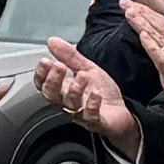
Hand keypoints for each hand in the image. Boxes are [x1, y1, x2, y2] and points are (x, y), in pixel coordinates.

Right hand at [31, 35, 144, 161]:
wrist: (122, 112)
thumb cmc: (103, 93)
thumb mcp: (87, 69)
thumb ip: (70, 56)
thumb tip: (52, 41)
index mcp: (64, 90)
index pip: (44, 84)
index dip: (41, 74)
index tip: (45, 61)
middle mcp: (69, 103)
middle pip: (52, 96)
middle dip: (53, 80)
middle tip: (59, 66)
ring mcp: (82, 114)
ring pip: (70, 105)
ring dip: (74, 89)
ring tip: (82, 75)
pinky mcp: (97, 122)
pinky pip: (90, 116)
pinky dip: (92, 105)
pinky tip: (95, 94)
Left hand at [119, 0, 163, 108]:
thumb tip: (156, 42)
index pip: (161, 24)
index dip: (146, 13)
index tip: (132, 5)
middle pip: (158, 24)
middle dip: (141, 11)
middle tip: (124, 2)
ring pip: (158, 35)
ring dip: (143, 22)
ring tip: (130, 12)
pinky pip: (161, 56)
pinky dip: (152, 45)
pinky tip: (142, 36)